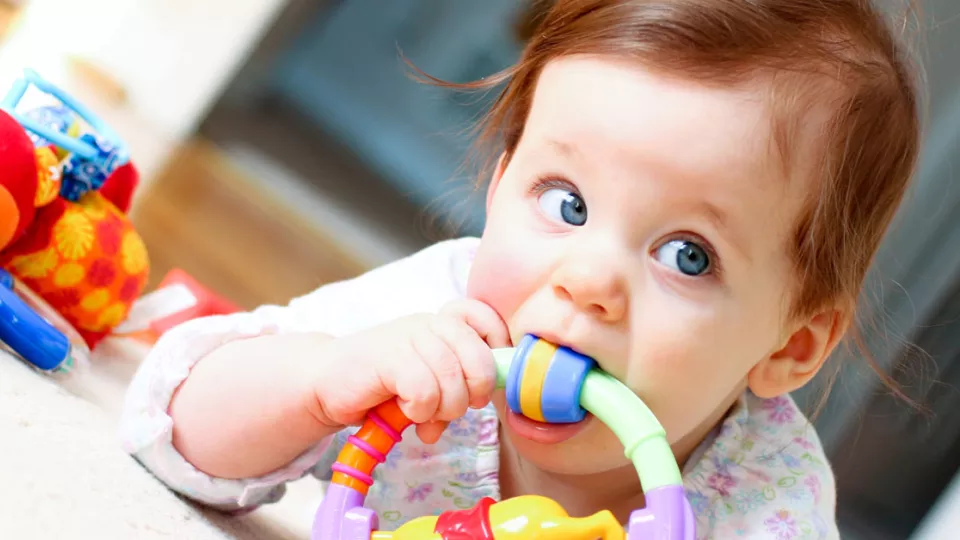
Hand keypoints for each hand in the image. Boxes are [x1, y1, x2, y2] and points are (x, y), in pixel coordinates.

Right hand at [311, 299, 510, 443]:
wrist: (325, 382)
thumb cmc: (380, 385)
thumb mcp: (427, 384)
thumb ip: (456, 390)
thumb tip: (478, 406)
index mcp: (442, 324)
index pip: (484, 317)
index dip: (497, 348)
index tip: (482, 381)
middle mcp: (428, 324)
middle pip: (479, 357)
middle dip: (474, 393)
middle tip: (453, 408)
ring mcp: (407, 337)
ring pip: (453, 379)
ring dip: (444, 409)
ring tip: (423, 415)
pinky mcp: (387, 357)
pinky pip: (424, 390)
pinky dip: (420, 410)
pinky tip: (405, 410)